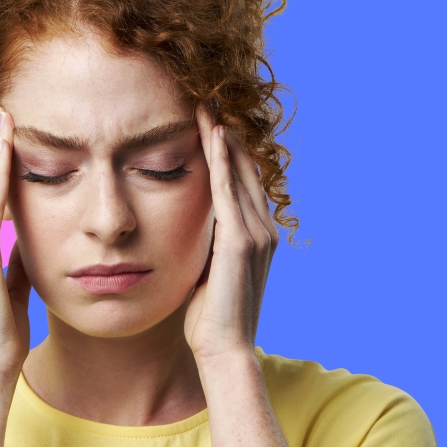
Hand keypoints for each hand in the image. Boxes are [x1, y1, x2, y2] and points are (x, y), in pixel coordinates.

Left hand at [184, 106, 278, 362]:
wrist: (223, 350)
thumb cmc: (209, 315)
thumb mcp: (207, 268)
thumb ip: (204, 242)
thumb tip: (184, 225)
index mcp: (256, 234)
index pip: (242, 180)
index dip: (228, 147)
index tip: (208, 117)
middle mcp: (263, 228)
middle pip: (245, 168)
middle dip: (227, 133)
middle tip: (208, 96)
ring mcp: (255, 233)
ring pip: (239, 172)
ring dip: (223, 137)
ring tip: (207, 104)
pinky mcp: (241, 241)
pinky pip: (229, 191)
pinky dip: (223, 160)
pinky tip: (213, 135)